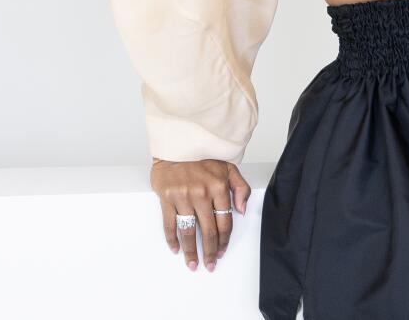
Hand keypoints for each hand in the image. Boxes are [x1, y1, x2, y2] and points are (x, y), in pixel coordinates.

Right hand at [148, 156, 248, 271]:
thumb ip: (241, 187)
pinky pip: (170, 224)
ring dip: (191, 251)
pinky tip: (176, 249)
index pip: (225, 221)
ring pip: (189, 231)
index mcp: (219, 187)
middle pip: (208, 230)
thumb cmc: (202, 156)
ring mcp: (183, 196)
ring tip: (192, 264)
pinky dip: (172, 239)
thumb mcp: (228, 167)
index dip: (224, 240)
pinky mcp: (167, 197)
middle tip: (209, 265)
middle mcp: (202, 193)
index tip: (221, 252)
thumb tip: (242, 210)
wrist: (176, 144)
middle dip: (210, 251)